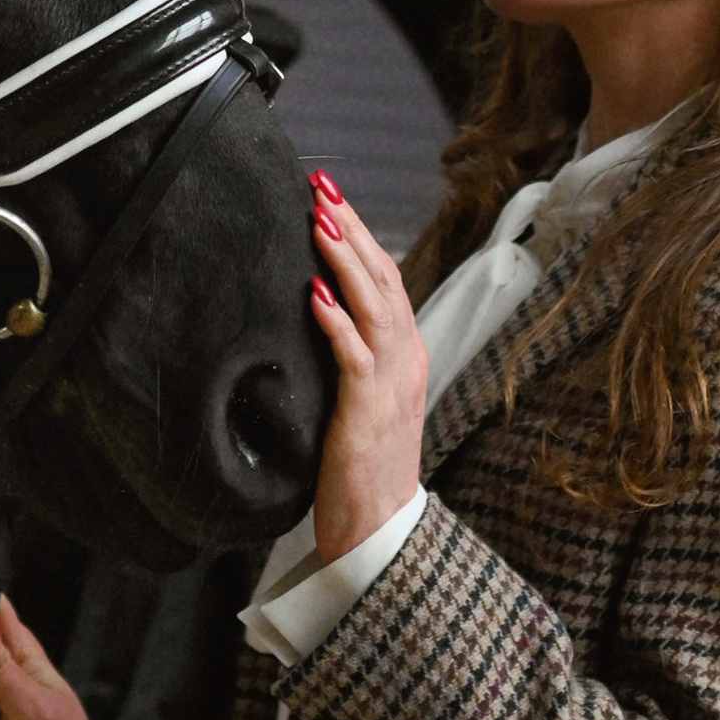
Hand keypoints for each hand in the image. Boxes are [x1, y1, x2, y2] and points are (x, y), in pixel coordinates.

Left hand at [308, 174, 428, 568]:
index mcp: (406, 355)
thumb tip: (317, 308)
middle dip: (352, 228)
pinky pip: (354, 355)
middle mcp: (406, 360)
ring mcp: (392, 384)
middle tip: (321, 185)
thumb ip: (351, 356)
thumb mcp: (362, 400)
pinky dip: (335, 319)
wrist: (380, 534)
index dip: (361, 235)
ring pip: (373, 306)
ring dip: (344, 259)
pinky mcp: (368, 411)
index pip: (387, 279)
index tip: (331, 196)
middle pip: (383, 278)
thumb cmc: (363, 468)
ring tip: (319, 220)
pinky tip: (313, 292)